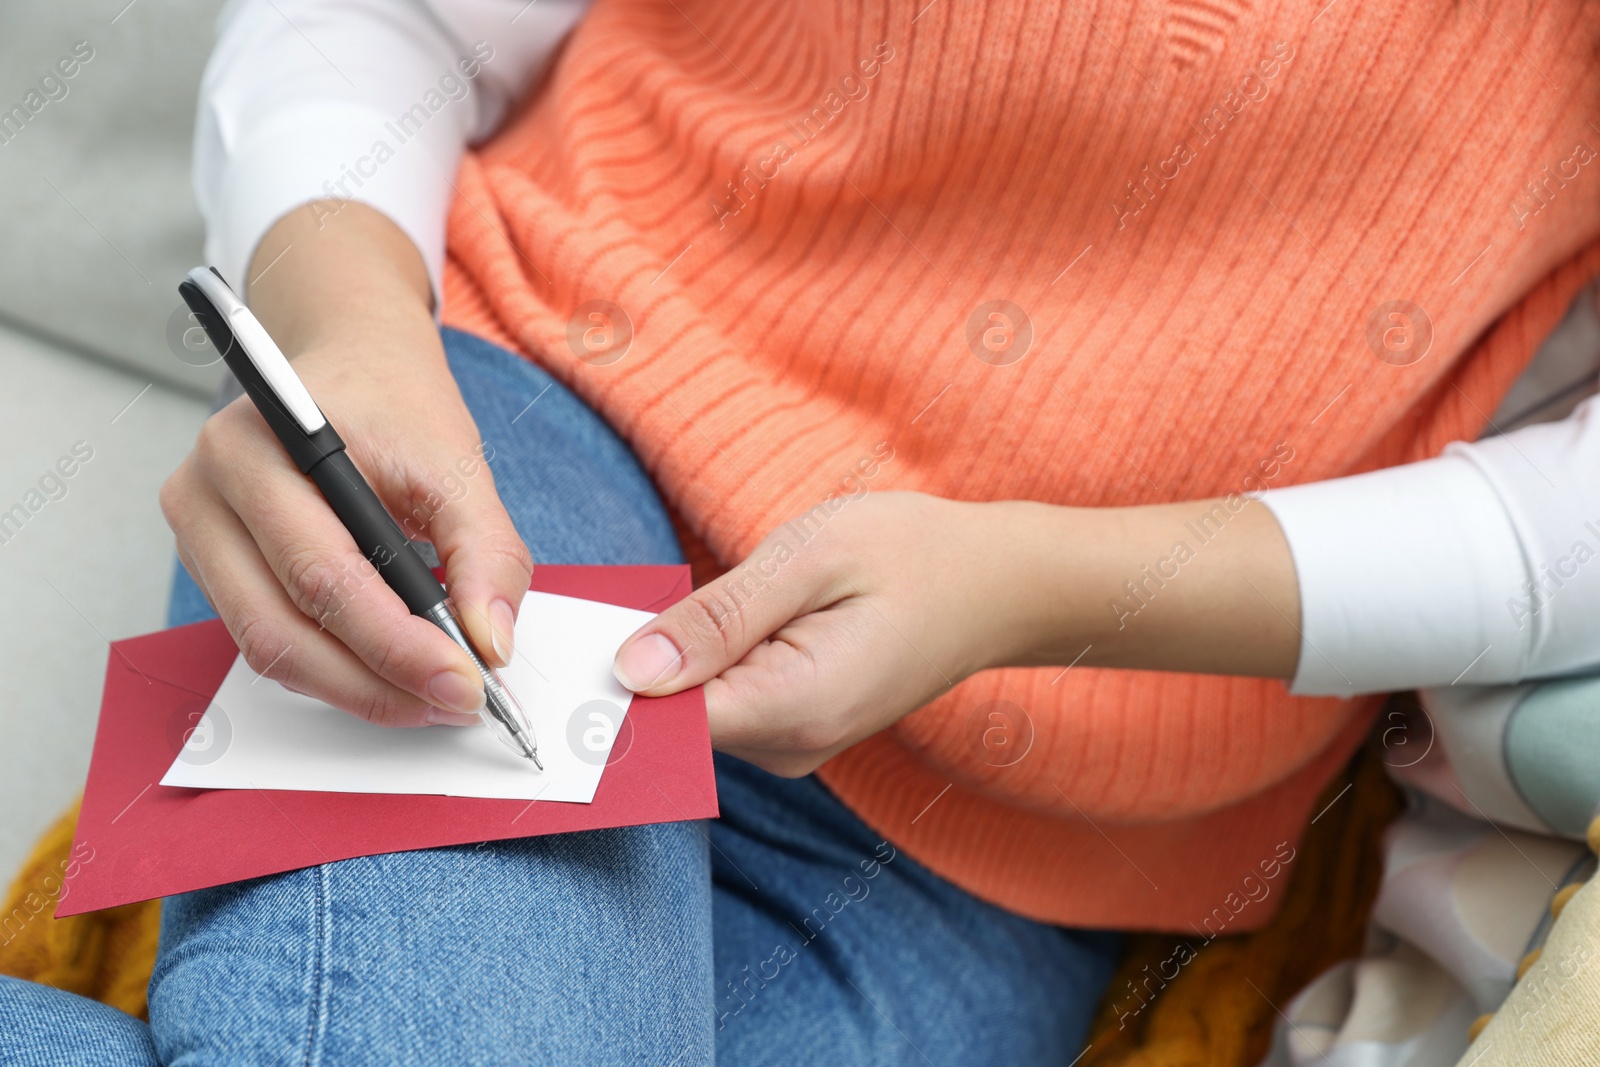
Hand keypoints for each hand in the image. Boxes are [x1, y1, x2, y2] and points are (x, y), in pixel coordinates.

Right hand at [160, 203, 532, 726]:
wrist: (353, 365)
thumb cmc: (395, 408)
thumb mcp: (458, 465)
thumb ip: (486, 553)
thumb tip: (491, 643)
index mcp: (257, 446)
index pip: (323, 574)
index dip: (397, 644)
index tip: (468, 681)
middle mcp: (206, 491)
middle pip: (283, 626)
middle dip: (380, 681)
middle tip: (455, 702)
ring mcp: (198, 534)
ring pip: (269, 649)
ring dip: (358, 688)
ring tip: (432, 694)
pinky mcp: (213, 568)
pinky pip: (269, 641)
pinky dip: (336, 668)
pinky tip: (394, 669)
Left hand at [611, 490, 1303, 776]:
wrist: (999, 583)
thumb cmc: (913, 553)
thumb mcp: (809, 559)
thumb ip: (717, 619)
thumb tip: (629, 672)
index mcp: (795, 706)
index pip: (665, 725)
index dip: (605, 687)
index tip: (563, 645)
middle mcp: (792, 745)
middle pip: (673, 724)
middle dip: (628, 669)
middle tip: (598, 606)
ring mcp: (797, 743)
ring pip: (695, 713)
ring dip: (665, 665)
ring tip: (649, 606)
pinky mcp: (797, 725)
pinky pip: (724, 705)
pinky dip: (697, 667)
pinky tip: (692, 625)